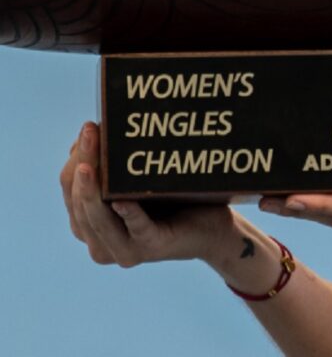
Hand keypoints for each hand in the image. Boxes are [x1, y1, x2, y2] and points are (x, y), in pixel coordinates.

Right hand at [61, 122, 233, 267]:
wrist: (215, 230)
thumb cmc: (175, 202)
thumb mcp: (139, 183)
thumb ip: (115, 169)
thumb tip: (91, 134)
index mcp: (90, 225)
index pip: (71, 192)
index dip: (75, 161)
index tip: (88, 128)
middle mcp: (100, 242)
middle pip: (80, 202)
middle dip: (83, 164)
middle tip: (90, 132)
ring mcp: (124, 249)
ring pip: (98, 219)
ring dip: (92, 190)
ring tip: (90, 166)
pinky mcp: (151, 247)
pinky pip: (136, 229)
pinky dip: (127, 214)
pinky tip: (121, 200)